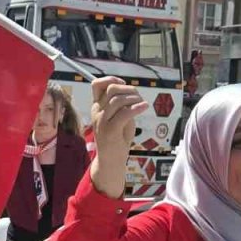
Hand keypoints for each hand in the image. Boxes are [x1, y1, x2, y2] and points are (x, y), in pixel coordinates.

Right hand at [88, 77, 147, 198]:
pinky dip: (137, 107)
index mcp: (96, 107)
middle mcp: (97, 112)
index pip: (97, 84)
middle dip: (128, 89)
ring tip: (142, 104)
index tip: (123, 83)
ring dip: (134, 98)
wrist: (110, 160)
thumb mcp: (117, 117)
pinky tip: (144, 107)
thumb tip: (131, 91)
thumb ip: (120, 104)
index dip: (111, 79)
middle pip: (111, 89)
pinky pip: (124, 113)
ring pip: (118, 100)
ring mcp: (102, 121)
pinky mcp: (110, 131)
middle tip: (138, 97)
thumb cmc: (116, 138)